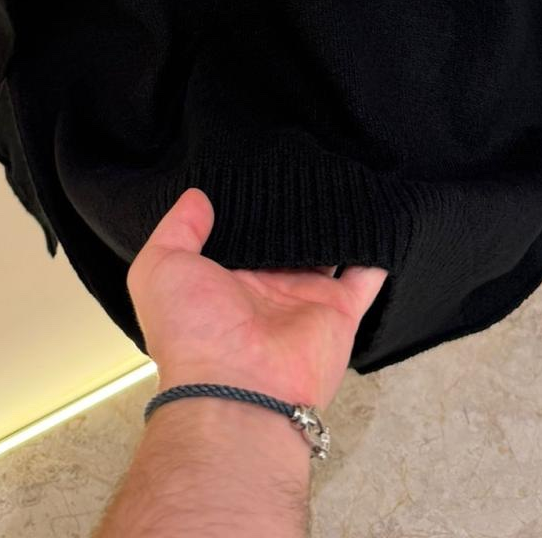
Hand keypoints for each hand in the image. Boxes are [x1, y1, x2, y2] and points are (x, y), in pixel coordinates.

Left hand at [126, 187, 387, 409]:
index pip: (241, 231)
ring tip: (344, 173)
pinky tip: (381, 212)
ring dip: (335, 220)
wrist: (236, 387)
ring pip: (328, 250)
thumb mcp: (160, 269)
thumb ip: (177, 229)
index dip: (248, 201)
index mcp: (225, 279)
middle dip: (294, 205)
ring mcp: (305, 299)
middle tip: (306, 156)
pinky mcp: (339, 311)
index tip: (257, 162)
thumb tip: (197, 196)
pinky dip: (377, 249)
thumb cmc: (192, 331)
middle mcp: (267, 288)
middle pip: (287, 238)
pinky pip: (366, 275)